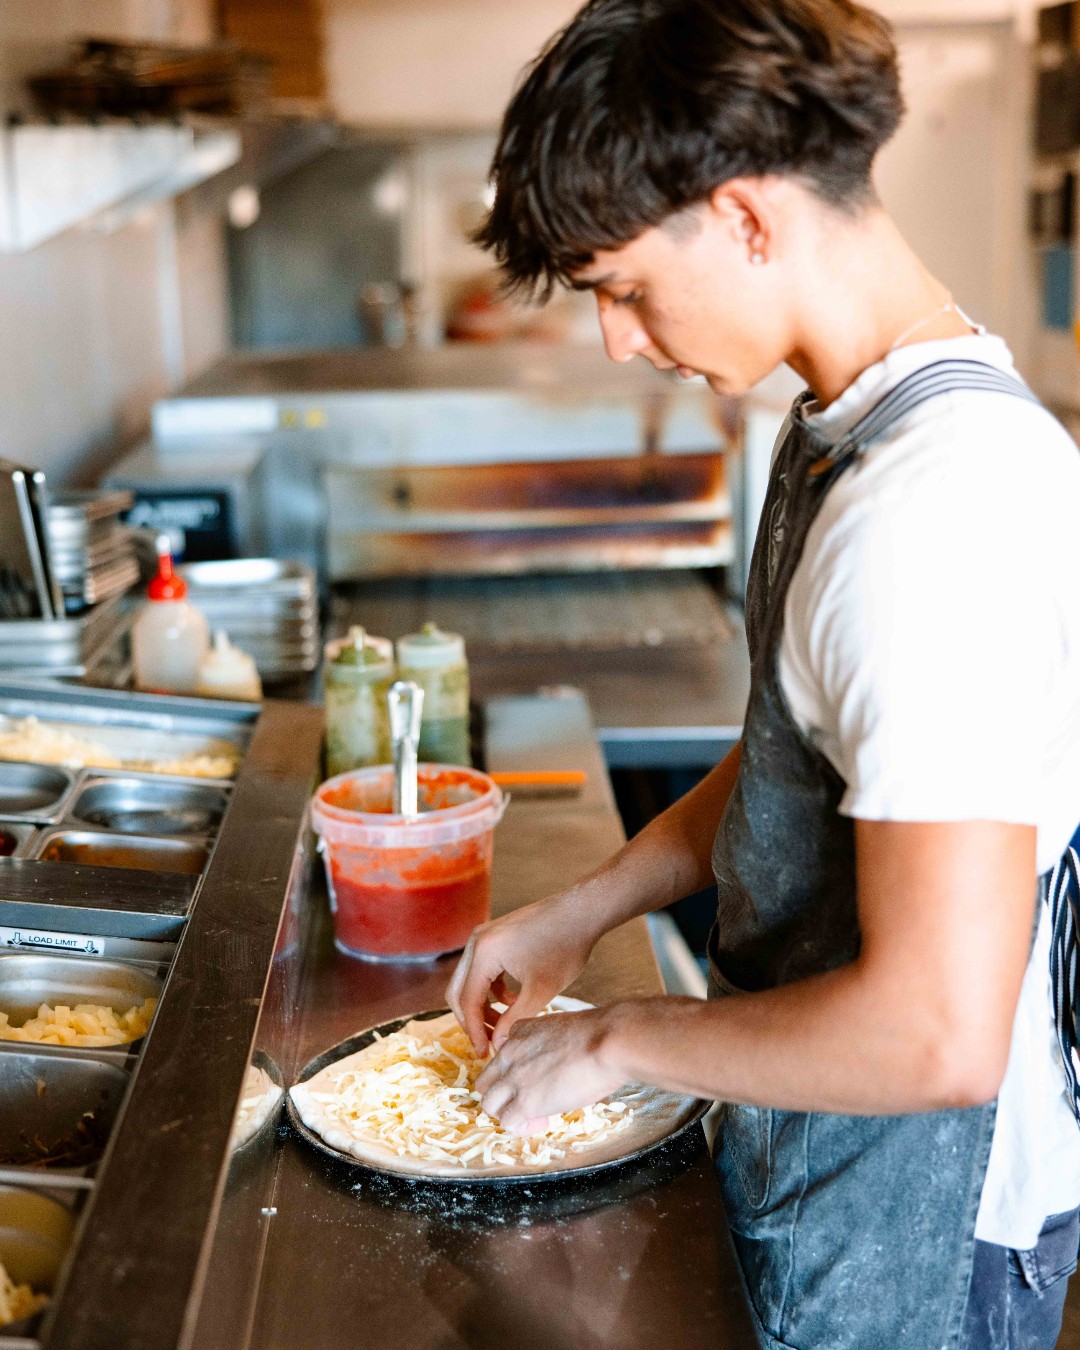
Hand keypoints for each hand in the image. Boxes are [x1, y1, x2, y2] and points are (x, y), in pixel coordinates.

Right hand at [446, 892, 598, 1055]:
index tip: (484, 1053)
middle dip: (472, 1019)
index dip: (473, 1031)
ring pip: (470, 980)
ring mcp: (485, 936)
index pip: (467, 1001)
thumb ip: (515, 1020)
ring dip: (483, 1005)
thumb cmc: (564, 948)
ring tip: (504, 1025)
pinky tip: (514, 1001)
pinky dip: (492, 989)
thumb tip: (496, 1044)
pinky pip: (483, 969)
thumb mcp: (540, 991)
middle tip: (489, 1042)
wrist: (581, 912)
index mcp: (483, 953)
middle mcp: (477, 941)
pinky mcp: (495, 936)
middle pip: (459, 990)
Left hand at [475, 1006, 628, 1134]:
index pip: (500, 1057)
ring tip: (536, 1115)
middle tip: (529, 1102)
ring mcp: (515, 1078)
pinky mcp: (526, 1102)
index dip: (515, 1073)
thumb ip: (546, 1041)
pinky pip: (508, 1122)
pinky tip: (544, 1122)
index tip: (537, 1080)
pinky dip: (523, 1127)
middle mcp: (510, 1054)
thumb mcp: (561, 1026)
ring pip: (489, 1104)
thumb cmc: (598, 1034)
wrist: (607, 1042)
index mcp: (520, 1032)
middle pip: (485, 1081)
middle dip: (503, 1095)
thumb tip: (555, 1059)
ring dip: (509, 1113)